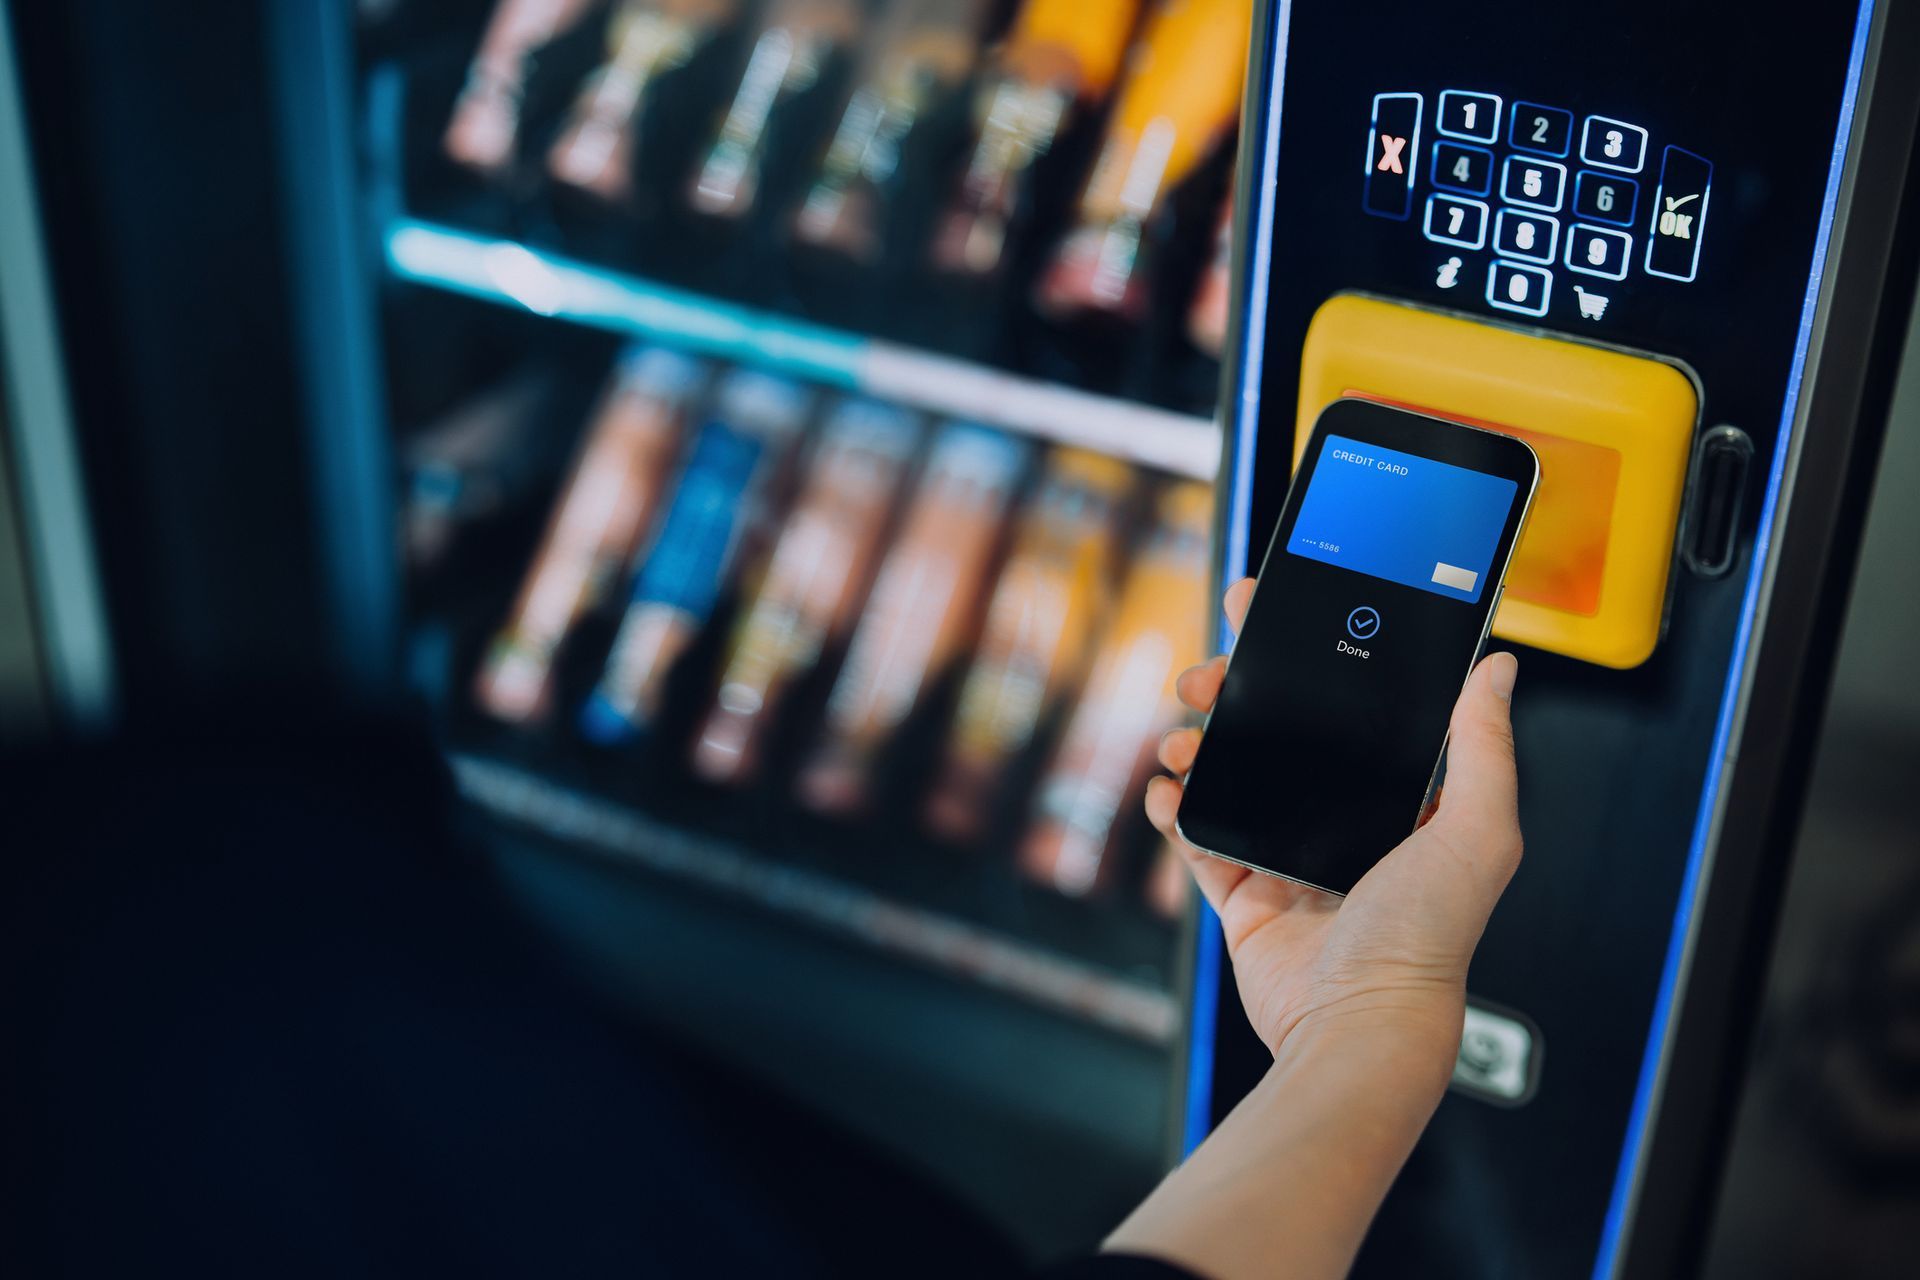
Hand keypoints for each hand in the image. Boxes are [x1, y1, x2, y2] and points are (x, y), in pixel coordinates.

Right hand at [1146, 578, 1523, 1084]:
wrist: (1358, 1025)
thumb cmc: (1426, 940)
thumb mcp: (1477, 831)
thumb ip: (1483, 747)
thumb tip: (1498, 669)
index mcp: (1402, 801)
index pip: (1354, 709)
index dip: (1314, 655)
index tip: (1275, 613)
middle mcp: (1345, 822)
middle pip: (1280, 733)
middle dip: (1236, 693)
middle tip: (1205, 673)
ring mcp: (1289, 857)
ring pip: (1232, 776)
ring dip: (1198, 746)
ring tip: (1182, 740)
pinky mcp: (1244, 895)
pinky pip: (1198, 837)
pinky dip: (1174, 809)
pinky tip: (1166, 790)